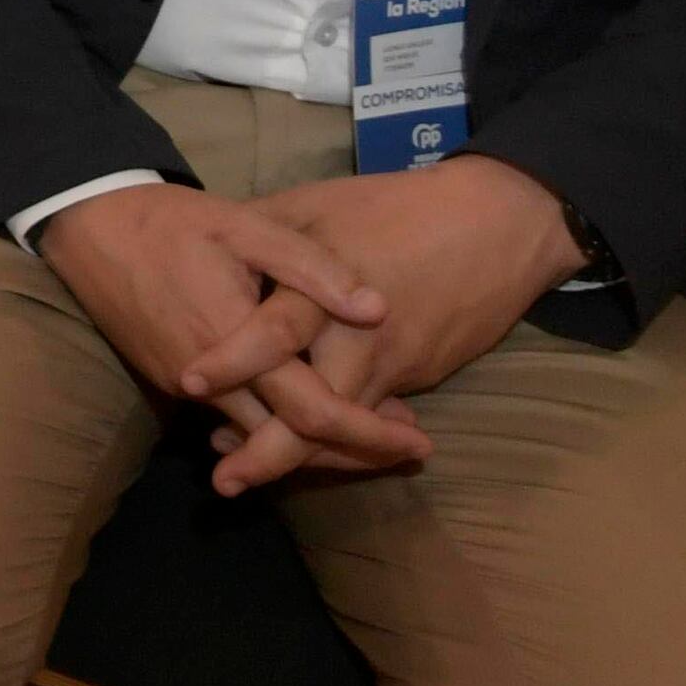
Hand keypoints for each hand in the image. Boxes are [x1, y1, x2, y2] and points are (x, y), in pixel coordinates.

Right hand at [38, 180, 422, 487]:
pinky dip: (279, 425)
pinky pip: (236, 419)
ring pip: (262, 437)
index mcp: (235, 344)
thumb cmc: (171, 223)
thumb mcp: (247, 227)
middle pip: (292, 443)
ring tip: (374, 428)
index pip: (314, 411)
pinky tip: (309, 408)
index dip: (371, 433)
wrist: (88, 228)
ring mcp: (186, 387)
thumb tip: (378, 309)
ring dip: (318, 441)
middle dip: (355, 453)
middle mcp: (210, 383)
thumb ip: (313, 269)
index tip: (420, 443)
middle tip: (409, 450)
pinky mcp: (173, 382)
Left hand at [207, 157, 585, 491]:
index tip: (189, 383)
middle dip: (270, 453)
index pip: (274, 334)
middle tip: (225, 482)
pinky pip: (373, 418)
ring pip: (345, 427)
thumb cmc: (395, 208)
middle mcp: (360, 337)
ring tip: (248, 470)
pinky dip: (341, 441)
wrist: (496, 223)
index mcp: (326, 288)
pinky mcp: (420, 375)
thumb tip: (204, 243)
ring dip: (303, 456)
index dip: (233, 362)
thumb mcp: (317, 204)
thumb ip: (263, 230)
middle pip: (315, 410)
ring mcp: (395, 363)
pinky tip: (305, 449)